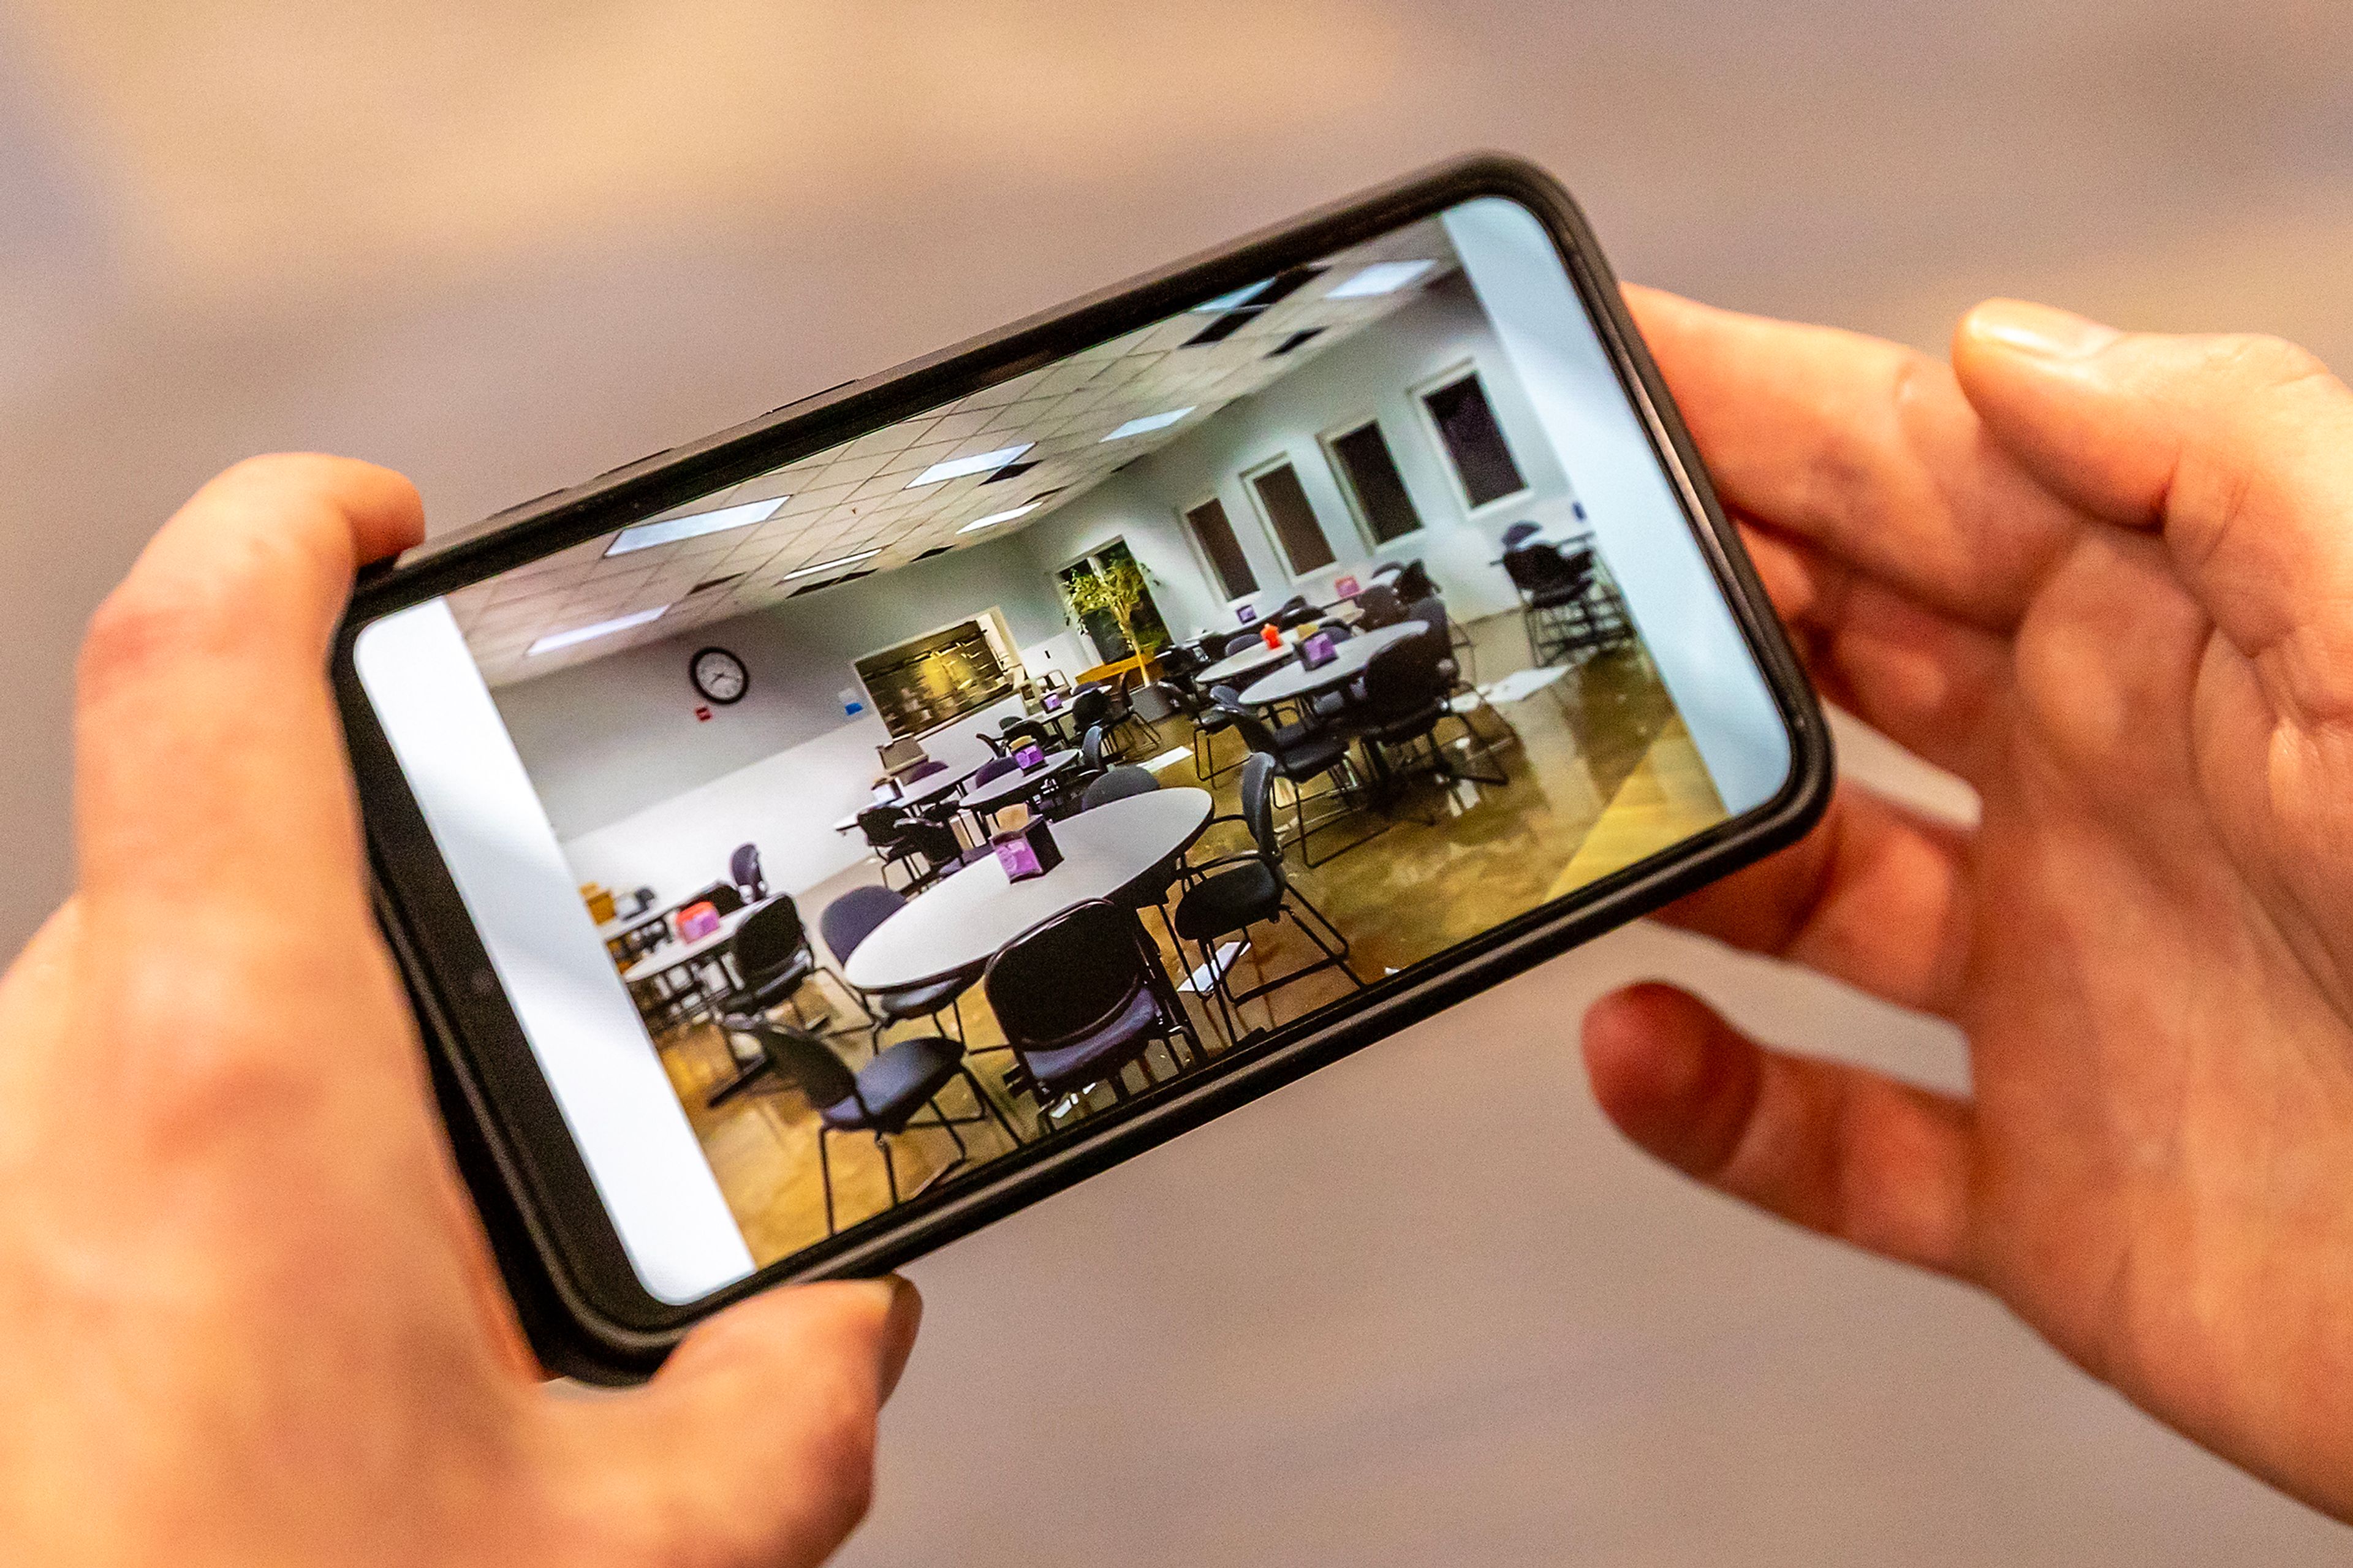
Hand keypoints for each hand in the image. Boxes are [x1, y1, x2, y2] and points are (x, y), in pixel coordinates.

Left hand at [0, 456, 919, 1566]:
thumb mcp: (627, 1566)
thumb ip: (782, 1423)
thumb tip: (836, 1345)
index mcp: (232, 1078)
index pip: (199, 658)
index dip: (290, 525)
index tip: (391, 515)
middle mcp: (70, 1091)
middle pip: (221, 852)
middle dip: (390, 899)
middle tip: (537, 988)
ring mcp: (5, 1175)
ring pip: (169, 1007)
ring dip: (322, 1062)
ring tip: (456, 1231)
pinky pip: (115, 1128)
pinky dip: (248, 1168)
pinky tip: (354, 1324)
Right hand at [1582, 289, 2352, 1517]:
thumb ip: (2220, 460)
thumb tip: (1997, 348)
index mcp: (2172, 637)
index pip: (1905, 474)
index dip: (1735, 408)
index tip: (1574, 371)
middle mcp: (2095, 791)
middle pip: (1818, 661)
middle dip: (1667, 606)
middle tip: (1507, 585)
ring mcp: (2057, 985)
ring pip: (1791, 889)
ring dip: (1662, 849)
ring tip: (1546, 819)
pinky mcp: (2044, 1182)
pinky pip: (1828, 1138)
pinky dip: (1712, 1106)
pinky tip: (1637, 1046)